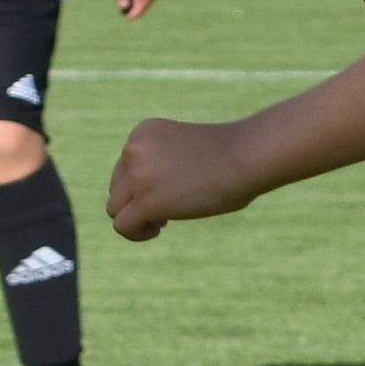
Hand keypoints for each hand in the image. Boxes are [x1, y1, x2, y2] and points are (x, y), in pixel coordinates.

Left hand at [104, 117, 248, 240]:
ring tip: (163, 220)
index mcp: (143, 132)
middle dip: (139, 200)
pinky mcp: (147, 201)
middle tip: (173, 204)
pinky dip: (136, 233)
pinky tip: (159, 229)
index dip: (144, 184)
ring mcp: (138, 176)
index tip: (173, 187)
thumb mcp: (185, 149)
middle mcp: (133, 150)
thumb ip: (161, 165)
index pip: (125, 167)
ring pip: (115, 208)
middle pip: (117, 188)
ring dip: (137, 217)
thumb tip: (147, 202)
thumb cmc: (232, 155)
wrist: (249, 156)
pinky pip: (122, 226)